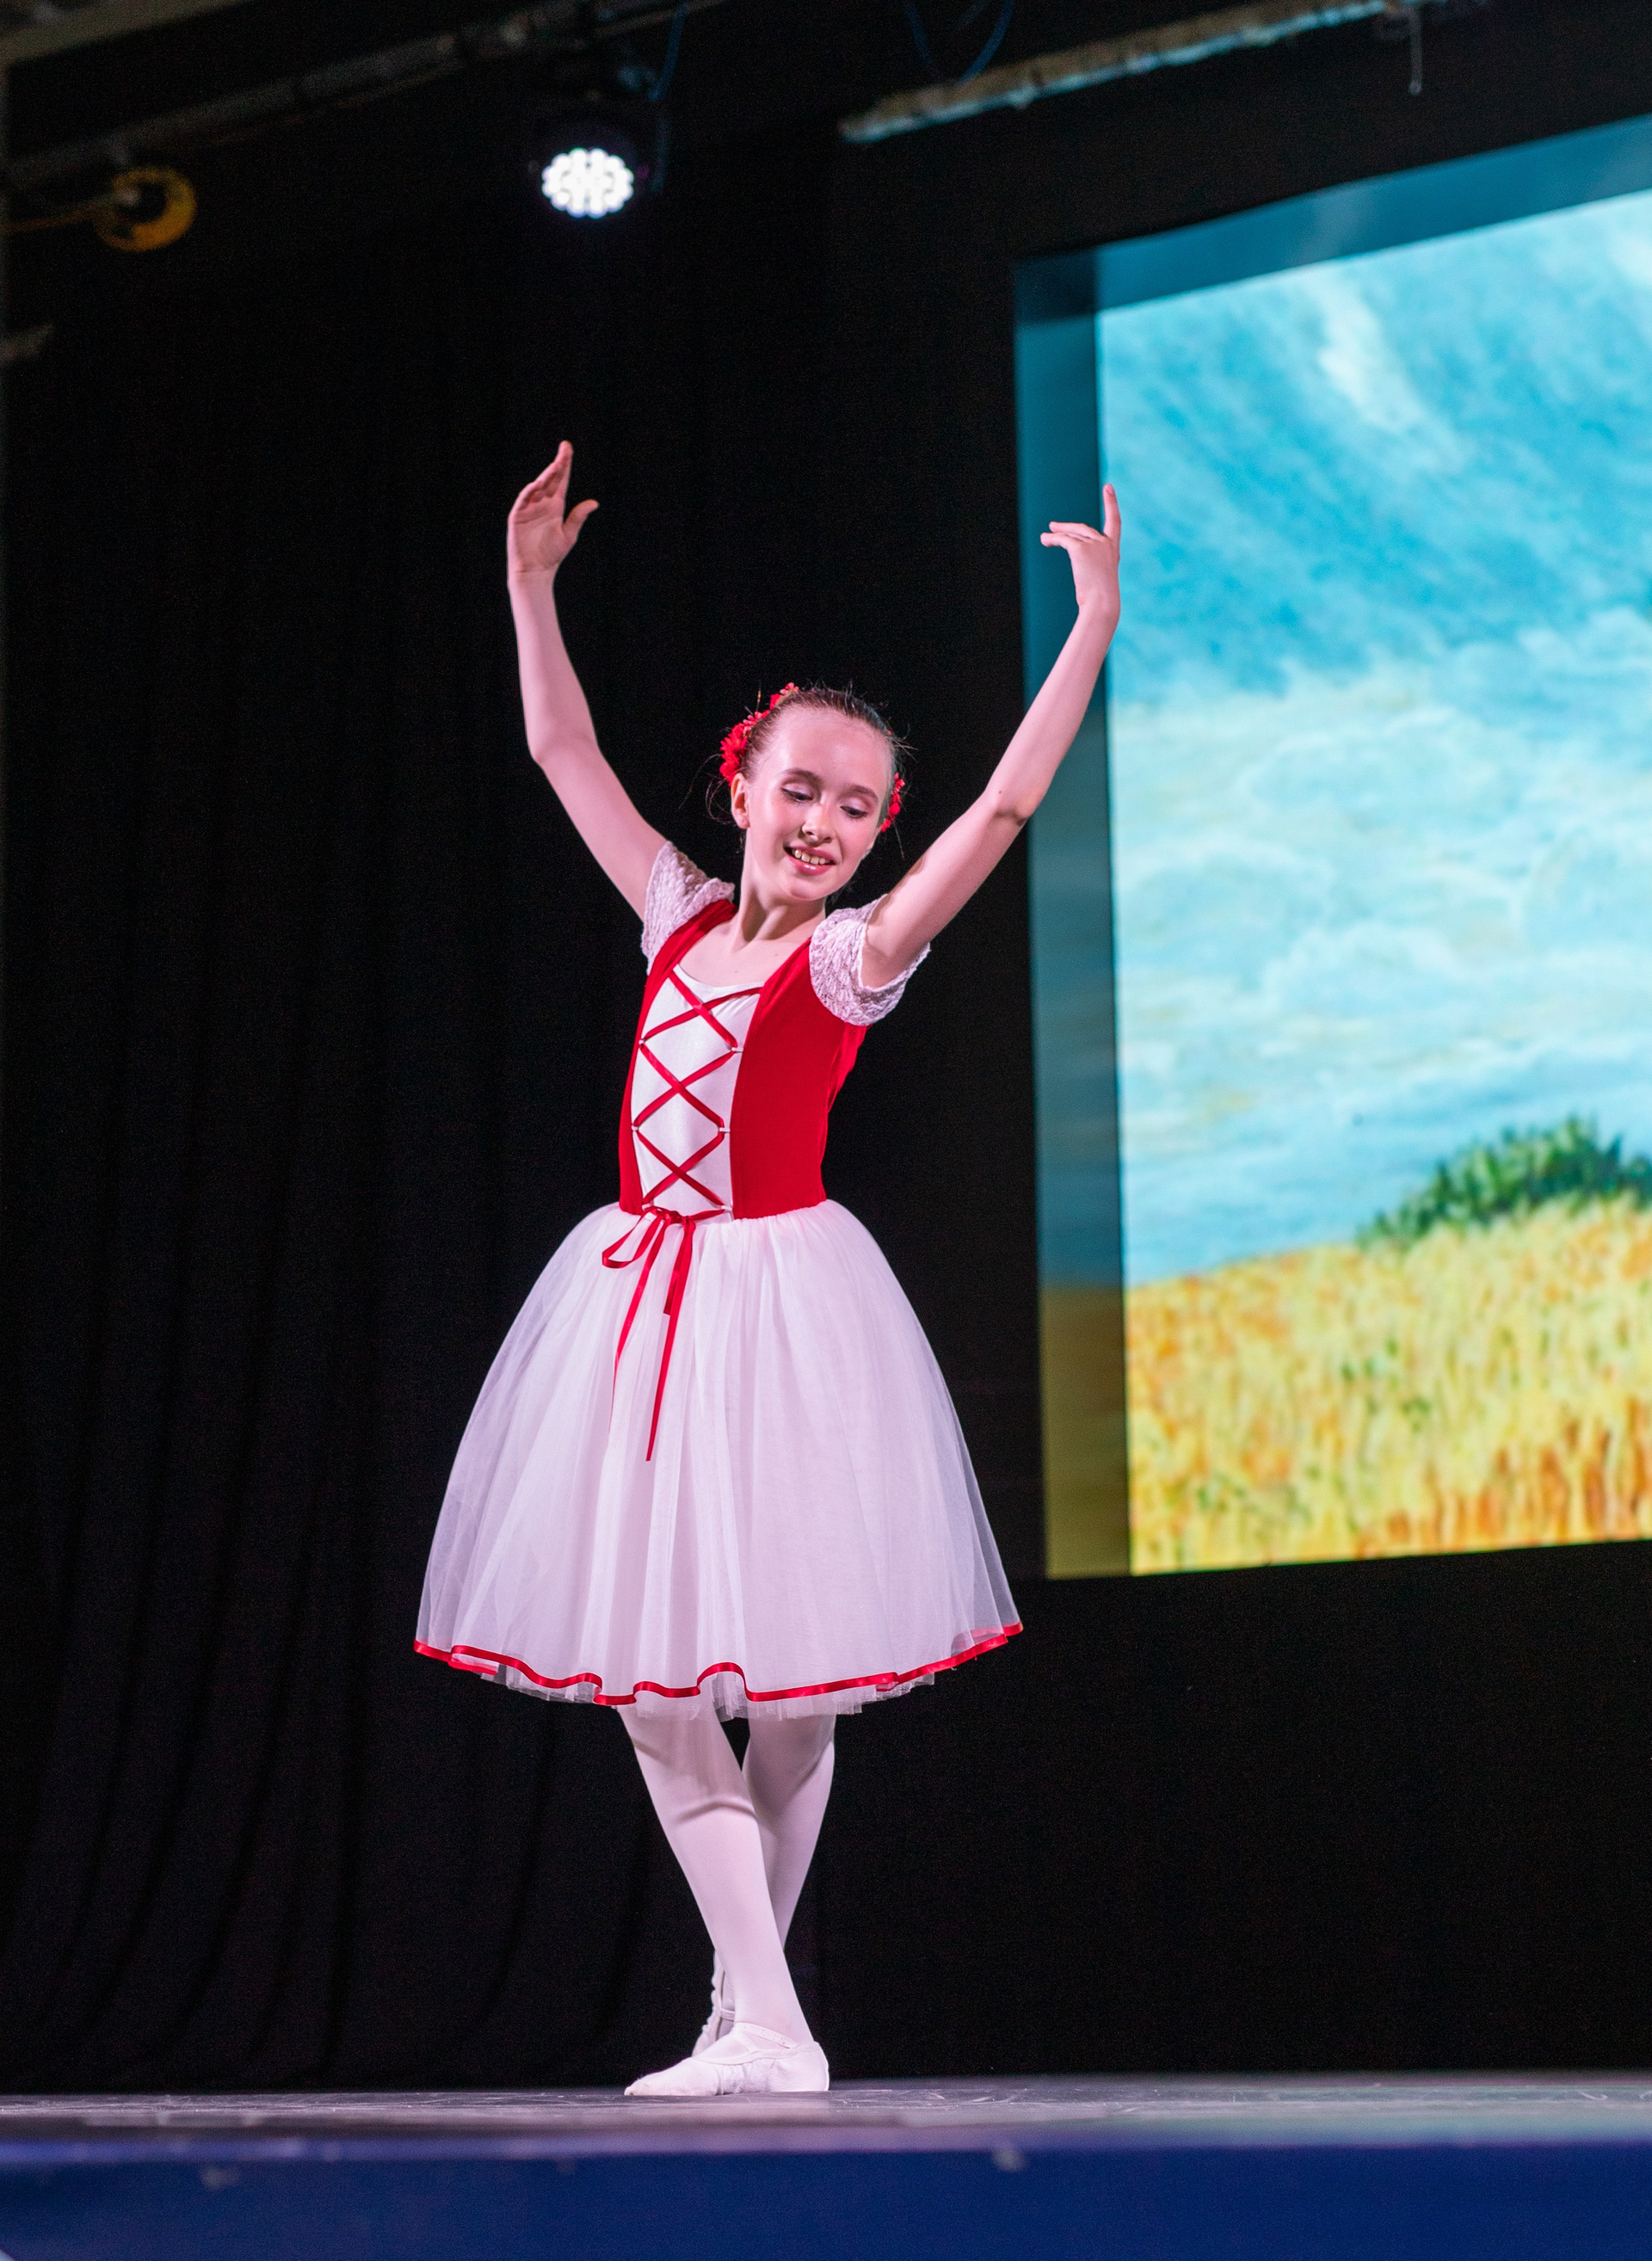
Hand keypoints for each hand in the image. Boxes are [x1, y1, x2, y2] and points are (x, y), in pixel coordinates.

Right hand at [508, 442, 598, 578]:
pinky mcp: (517, 516)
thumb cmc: (552, 554)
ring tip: (556, 466)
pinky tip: (537, 484)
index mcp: (555, 506)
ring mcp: (529, 508)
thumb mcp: (569, 534)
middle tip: (565, 448)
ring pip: (538, 487)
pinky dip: (529, 491)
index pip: (561, 481)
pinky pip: (524, 500)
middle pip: (550, 479)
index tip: (568, 449)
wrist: (535, 570)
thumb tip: (594, 502)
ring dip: (546, 476)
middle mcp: (542, 503)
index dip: (565, 465)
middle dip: (557, 464)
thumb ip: (578, 517)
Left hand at [1040, 483, 1120, 624]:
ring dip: (1056, 535)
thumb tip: (1075, 556)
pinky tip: (1045, 540)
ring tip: (1045, 538)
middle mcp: (1106, 543)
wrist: (1102, 603)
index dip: (1111, 503)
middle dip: (1067, 527)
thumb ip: (1091, 564)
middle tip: (1053, 526)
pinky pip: (1064, 540)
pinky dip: (1053, 539)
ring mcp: (1094, 544)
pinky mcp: (1081, 548)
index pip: (1115, 521)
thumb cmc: (1100, 598)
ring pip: (1071, 535)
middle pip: (1083, 529)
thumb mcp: (1099, 577)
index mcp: (1113, 550)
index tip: (1108, 487)